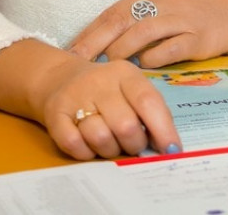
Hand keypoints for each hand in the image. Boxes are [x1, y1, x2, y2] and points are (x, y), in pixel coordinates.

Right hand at [36, 52, 179, 160]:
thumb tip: (168, 146)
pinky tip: (89, 145)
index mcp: (125, 73)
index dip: (163, 129)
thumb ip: (150, 111)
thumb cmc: (106, 90)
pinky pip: (75, 146)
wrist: (60, 78)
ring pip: (101, 138)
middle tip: (132, 145)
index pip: (148, 101)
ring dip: (109, 150)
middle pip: (126, 126)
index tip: (171, 150)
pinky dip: (86, 153)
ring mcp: (75, 97)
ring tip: (110, 143)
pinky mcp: (55, 114)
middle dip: (134, 144)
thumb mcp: (130, 89)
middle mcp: (100, 81)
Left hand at [68, 0, 227, 68]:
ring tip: (103, 74)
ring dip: (120, 54)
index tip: (71, 50)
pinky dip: (152, 61)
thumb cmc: (219, 4)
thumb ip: (154, 16)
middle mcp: (166, 1)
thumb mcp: (181, 2)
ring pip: (140, 34)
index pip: (115, 11)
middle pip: (120, 21)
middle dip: (94, 44)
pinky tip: (143, 72)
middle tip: (75, 66)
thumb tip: (125, 41)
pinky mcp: (201, 36)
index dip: (91, 31)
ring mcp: (184, 17)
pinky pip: (169, 49)